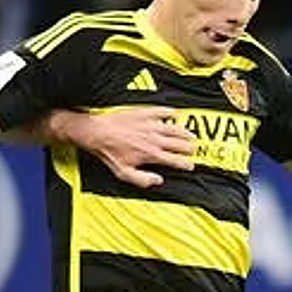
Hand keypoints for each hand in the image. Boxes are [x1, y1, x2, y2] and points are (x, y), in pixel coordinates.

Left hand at [64, 106, 194, 187]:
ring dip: (185, 133)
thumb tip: (158, 181)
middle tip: (192, 150)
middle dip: (188, 148)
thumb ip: (143, 180)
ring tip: (191, 135)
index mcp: (151, 154)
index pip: (176, 161)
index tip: (190, 166)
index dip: (186, 164)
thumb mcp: (124, 173)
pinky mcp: (144, 113)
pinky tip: (174, 114)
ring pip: (175, 128)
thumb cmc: (109, 152)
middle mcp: (154, 139)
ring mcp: (151, 125)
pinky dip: (170, 113)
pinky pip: (162, 111)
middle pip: (179, 144)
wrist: (98, 133)